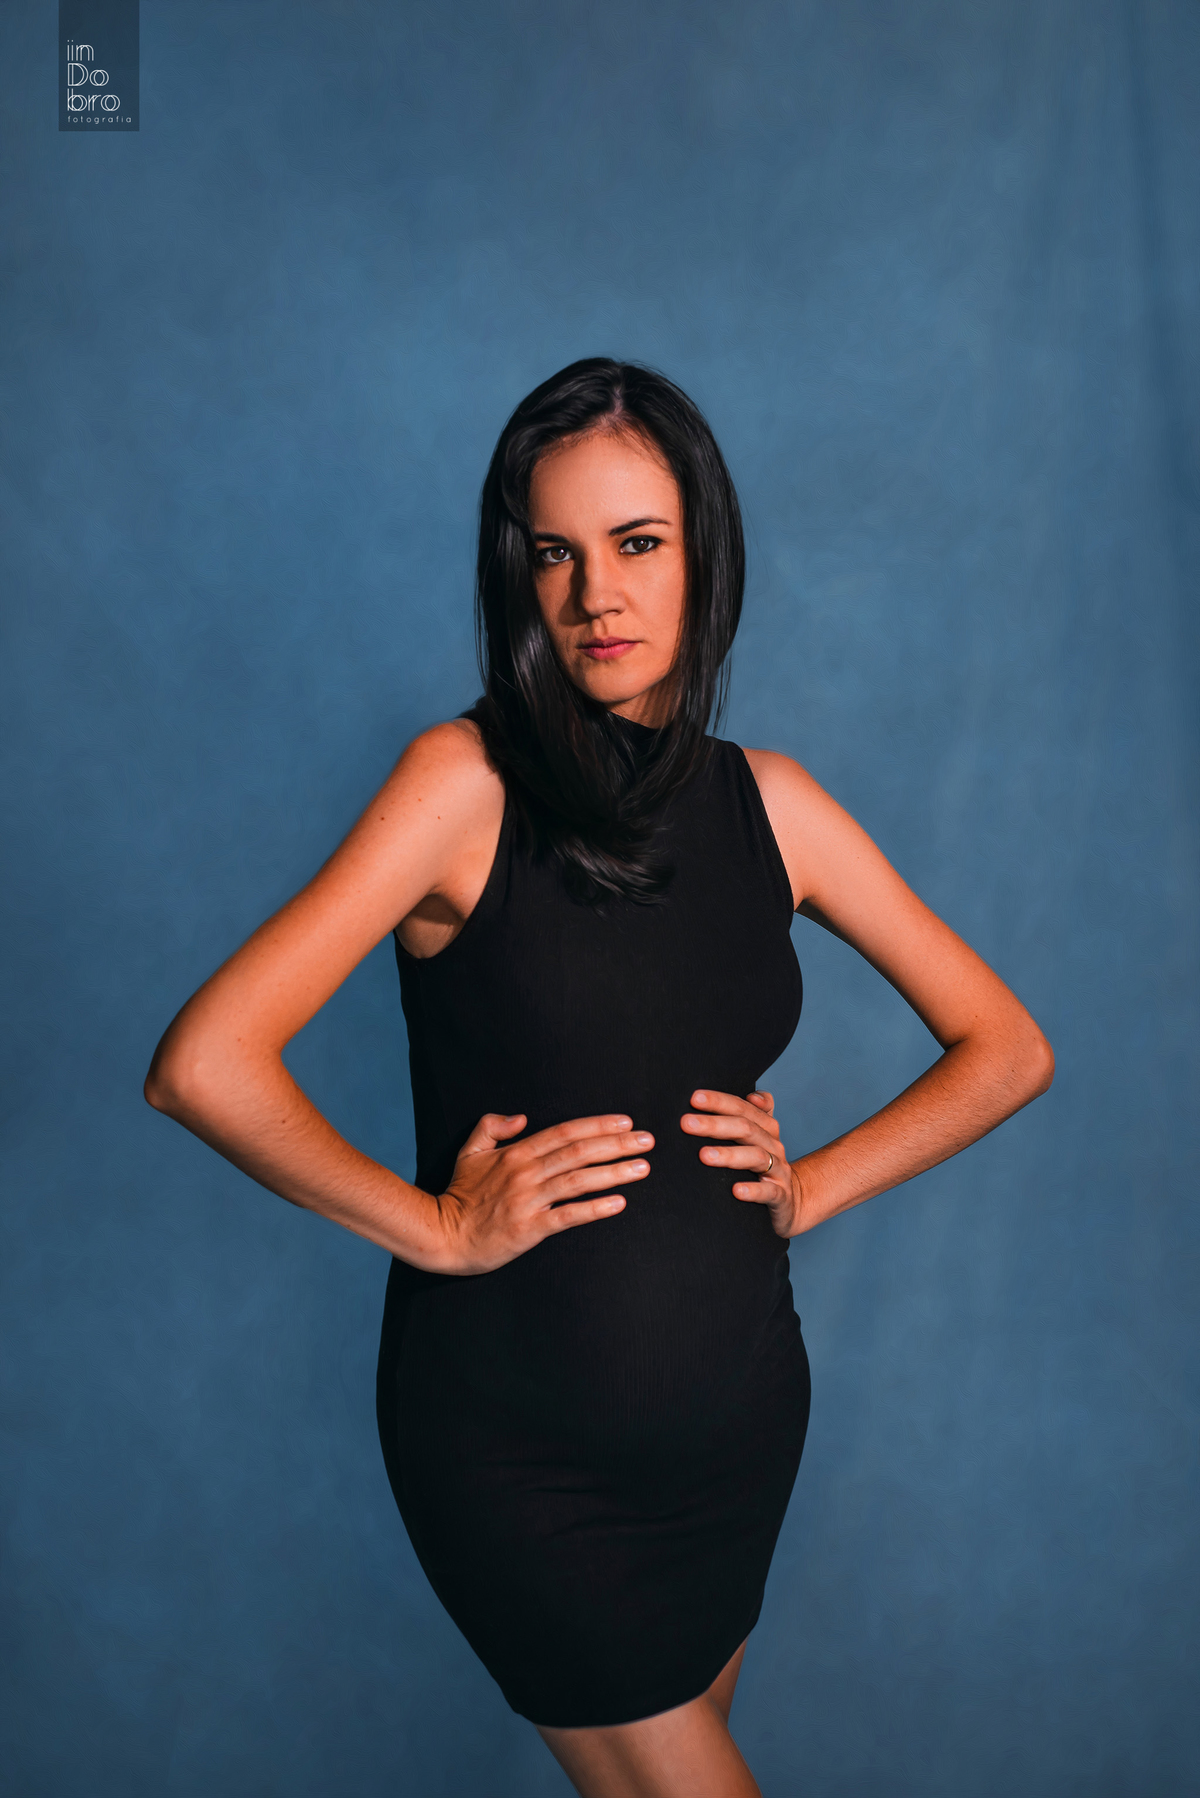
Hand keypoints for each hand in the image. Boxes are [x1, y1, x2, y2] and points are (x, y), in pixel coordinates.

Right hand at [432, 1111, 652, 1274]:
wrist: (444, 1235)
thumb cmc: (459, 1194)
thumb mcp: (469, 1152)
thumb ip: (491, 1127)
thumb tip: (520, 1117)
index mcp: (515, 1153)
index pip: (564, 1133)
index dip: (596, 1125)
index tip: (625, 1122)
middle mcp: (526, 1173)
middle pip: (578, 1152)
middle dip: (616, 1145)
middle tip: (648, 1141)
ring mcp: (528, 1201)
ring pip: (578, 1181)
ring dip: (613, 1173)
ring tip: (642, 1168)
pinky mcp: (530, 1229)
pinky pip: (568, 1216)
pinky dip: (595, 1209)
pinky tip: (619, 1203)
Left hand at [681, 1089, 799, 1237]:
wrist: (788, 1201)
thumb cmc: (762, 1165)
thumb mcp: (757, 1136)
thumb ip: (749, 1113)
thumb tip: (751, 1094)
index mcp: (766, 1127)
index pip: (742, 1108)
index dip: (719, 1101)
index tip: (694, 1098)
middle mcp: (773, 1145)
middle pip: (746, 1129)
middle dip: (715, 1125)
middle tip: (686, 1123)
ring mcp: (779, 1170)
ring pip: (756, 1157)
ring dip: (729, 1155)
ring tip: (703, 1155)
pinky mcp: (781, 1196)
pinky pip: (769, 1192)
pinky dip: (753, 1190)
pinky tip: (736, 1190)